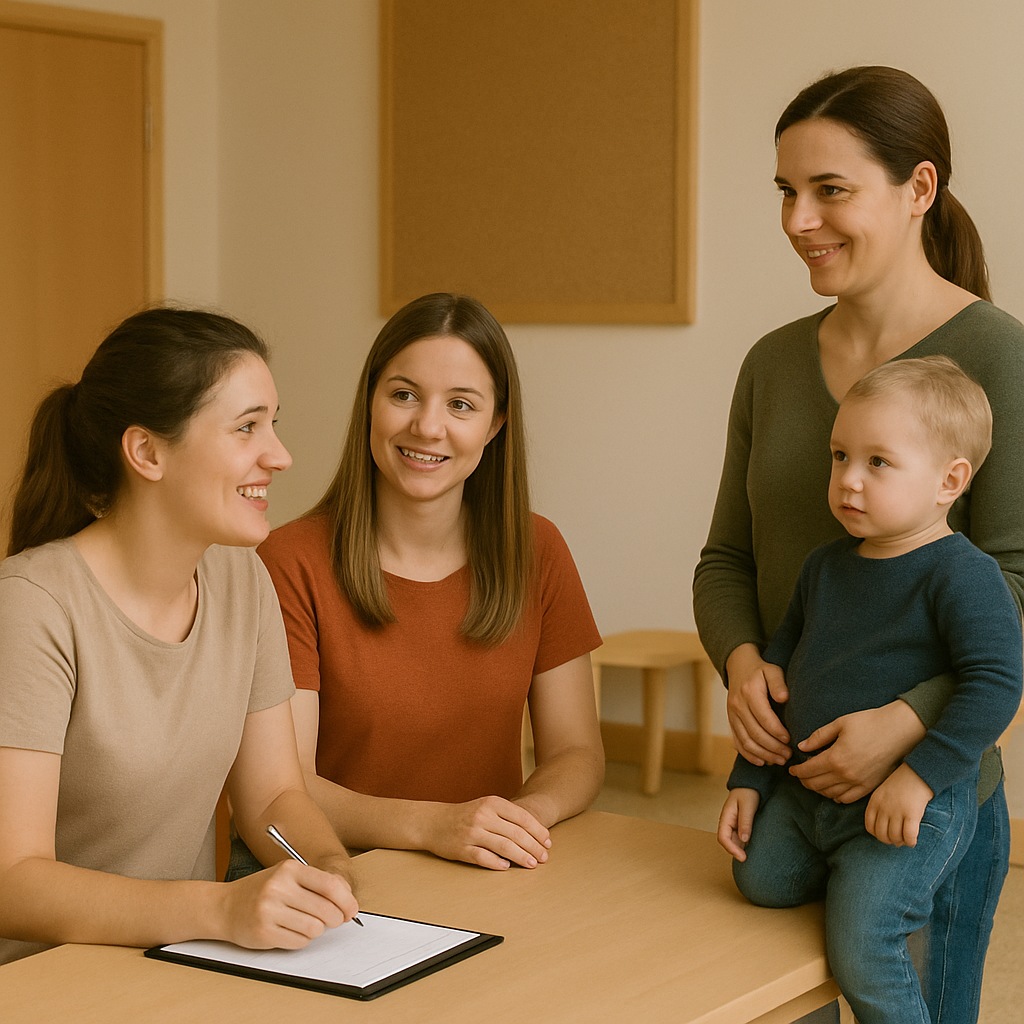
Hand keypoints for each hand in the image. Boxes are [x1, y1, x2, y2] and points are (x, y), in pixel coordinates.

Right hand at [220, 859, 358, 948]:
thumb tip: (348, 900)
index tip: (352, 910)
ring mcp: (269, 910)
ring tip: (304, 922)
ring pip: (315, 929)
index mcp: (289, 869)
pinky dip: (301, 939)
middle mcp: (279, 887)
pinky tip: (290, 930)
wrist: (224, 906)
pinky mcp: (263, 932)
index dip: (347, 900)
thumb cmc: (263, 890)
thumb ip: (317, 884)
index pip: (330, 885)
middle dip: (335, 919)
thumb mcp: (288, 876)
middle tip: (332, 920)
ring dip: (316, 930)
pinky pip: (299, 942)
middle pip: (326, 910)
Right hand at [420, 796, 551, 870]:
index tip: (548, 842)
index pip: (522, 818)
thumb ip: (508, 816)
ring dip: (521, 857)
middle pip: (516, 834)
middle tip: (544, 858)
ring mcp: (472, 832)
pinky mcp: (462, 848)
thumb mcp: (486, 807)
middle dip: (534, 847)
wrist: (433, 822)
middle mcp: (483, 816)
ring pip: (503, 846)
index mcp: (492, 803)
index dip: (538, 831)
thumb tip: (535, 833)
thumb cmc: (466, 815)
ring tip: (532, 864)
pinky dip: (497, 863)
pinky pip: (483, 857)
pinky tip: (507, 867)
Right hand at [717, 789, 760, 860]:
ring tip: (751, 856)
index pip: (723, 837)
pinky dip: (744, 844)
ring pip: (733, 841)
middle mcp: (727, 822)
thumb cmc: (748, 793)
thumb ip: (745, 822)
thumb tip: (743, 840)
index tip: (742, 857)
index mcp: (725, 817)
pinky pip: (740, 838)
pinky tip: (752, 848)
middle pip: (727, 841)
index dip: (731, 849)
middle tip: (747, 860)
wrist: (751, 784)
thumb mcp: (747, 807)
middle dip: (735, 852)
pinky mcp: (740, 825)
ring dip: (740, 849)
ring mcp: (733, 824)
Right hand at [725, 643, 790, 765]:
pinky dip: (749, 755)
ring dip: (763, 754)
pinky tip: (762, 762)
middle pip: (755, 733)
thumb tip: (783, 698)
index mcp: (749, 693)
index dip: (777, 732)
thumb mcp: (772, 671)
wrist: (739, 667)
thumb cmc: (760, 671)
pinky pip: (737, 742)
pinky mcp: (730, 722)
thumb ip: (778, 683)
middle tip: (788, 755)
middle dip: (773, 748)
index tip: (790, 741)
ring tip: (779, 760)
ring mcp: (732, 715)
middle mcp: (738, 705)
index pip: (764, 718)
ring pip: (746, 741)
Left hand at [790, 701, 926, 801]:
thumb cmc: (869, 722)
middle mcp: (845, 775)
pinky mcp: (870, 786)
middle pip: (817, 784)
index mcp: (835, 758)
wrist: (899, 730)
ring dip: (818, 790)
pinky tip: (832, 791)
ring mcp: (858, 783)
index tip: (791, 769)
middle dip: (805, 781)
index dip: (797, 771)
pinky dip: (836, 797)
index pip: (808, 771)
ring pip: (830, 794)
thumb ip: (818, 737)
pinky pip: (848, 798)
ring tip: (813, 782)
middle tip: (800, 775)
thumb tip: (801, 747)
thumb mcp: (839, 724)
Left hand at [864, 764, 933, 846]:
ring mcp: (897, 811)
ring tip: (905, 840)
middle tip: (897, 840)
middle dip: (889, 841)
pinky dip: (911, 842)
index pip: (870, 827)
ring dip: (901, 842)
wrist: (918, 772)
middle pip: (882, 835)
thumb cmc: (901, 783)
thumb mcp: (882, 792)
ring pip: (895, 837)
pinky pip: (909, 836)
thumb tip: (883, 829)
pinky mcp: (911, 814)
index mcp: (874, 802)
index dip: (877, 835)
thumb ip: (879, 807)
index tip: (886, 836)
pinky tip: (913, 841)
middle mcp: (883, 808)